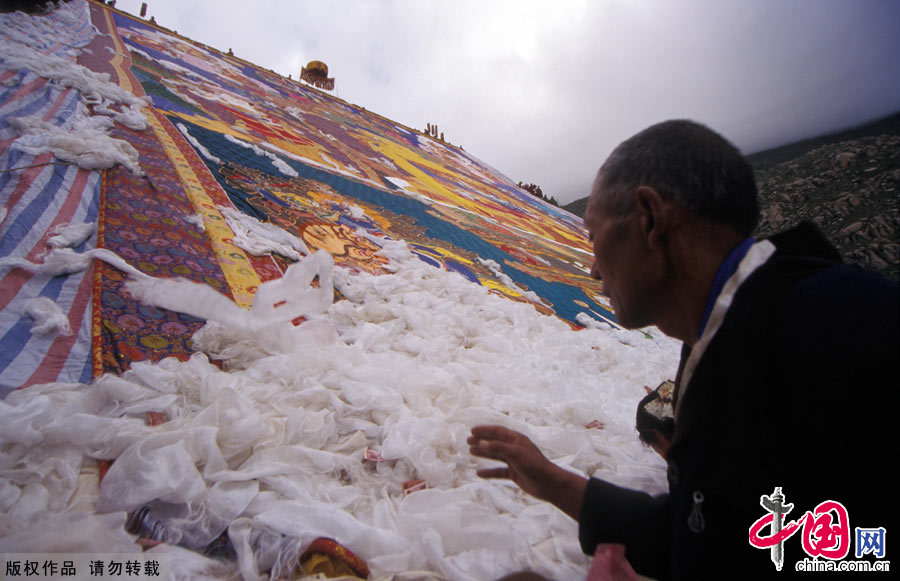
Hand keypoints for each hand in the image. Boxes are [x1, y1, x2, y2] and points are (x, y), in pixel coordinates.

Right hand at [468, 425, 586, 519]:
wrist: (548, 484)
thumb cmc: (534, 465)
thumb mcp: (515, 453)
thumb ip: (498, 448)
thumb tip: (482, 444)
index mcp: (517, 440)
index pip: (498, 432)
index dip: (485, 430)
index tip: (472, 431)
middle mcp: (515, 449)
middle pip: (495, 442)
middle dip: (482, 441)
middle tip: (468, 441)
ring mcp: (514, 461)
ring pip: (495, 456)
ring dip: (483, 454)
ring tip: (471, 452)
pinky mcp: (514, 473)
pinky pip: (498, 471)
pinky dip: (489, 472)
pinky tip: (479, 473)